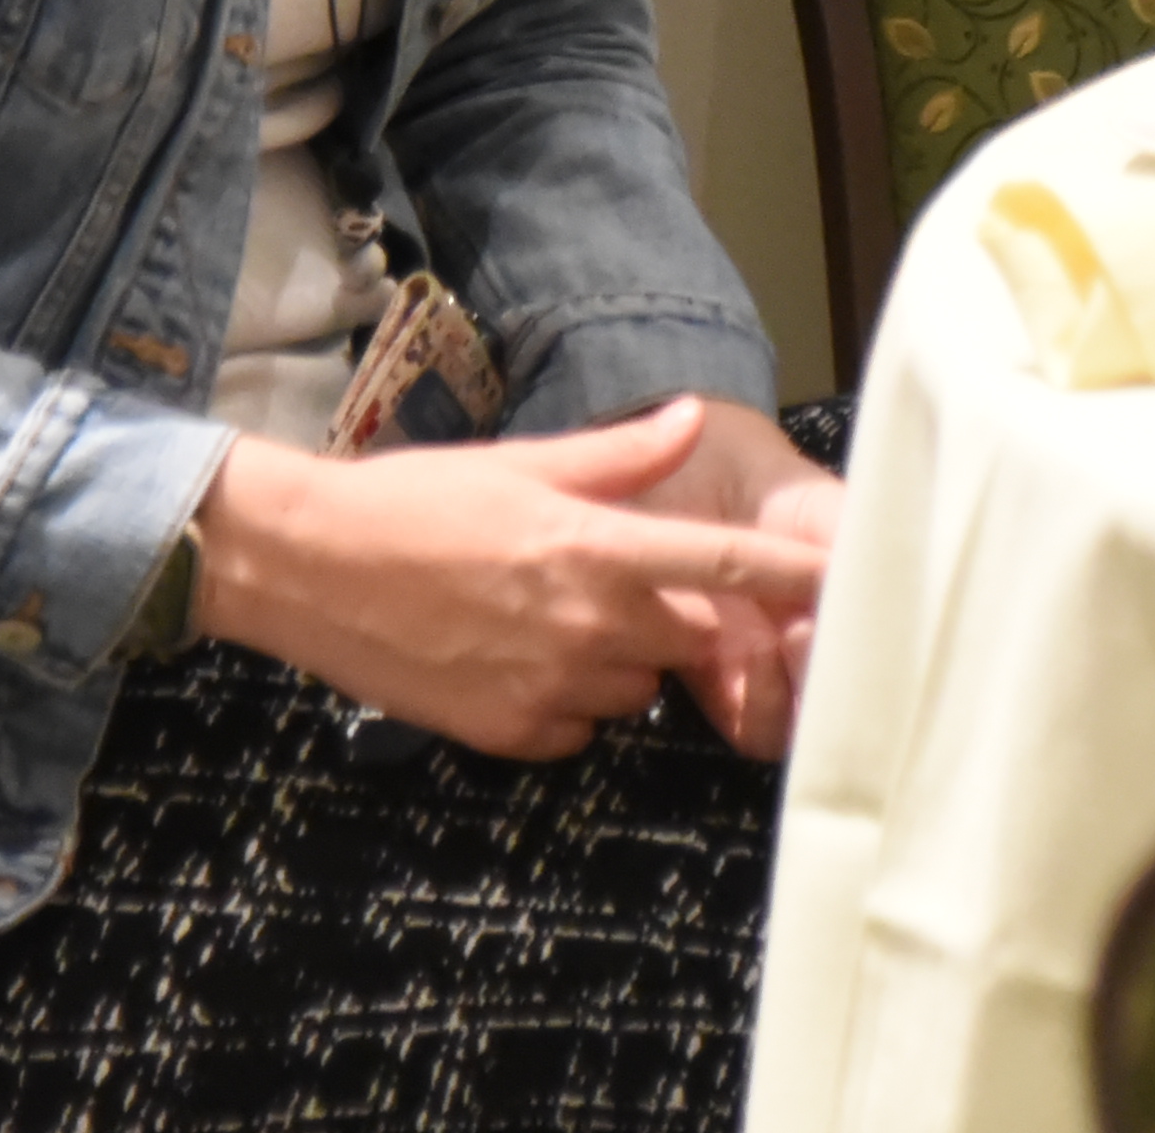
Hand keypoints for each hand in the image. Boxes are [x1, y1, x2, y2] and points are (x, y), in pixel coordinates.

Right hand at [187, 399, 833, 762]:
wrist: (308, 567)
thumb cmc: (412, 502)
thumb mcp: (519, 464)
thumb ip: (619, 458)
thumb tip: (692, 420)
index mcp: (594, 546)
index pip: (721, 565)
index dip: (790, 577)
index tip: (847, 582)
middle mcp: (585, 623)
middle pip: (682, 636)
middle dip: (663, 613)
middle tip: (597, 575)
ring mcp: (549, 686)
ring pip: (632, 687)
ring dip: (614, 658)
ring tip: (538, 611)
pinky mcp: (511, 733)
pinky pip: (577, 728)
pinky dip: (564, 702)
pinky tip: (510, 656)